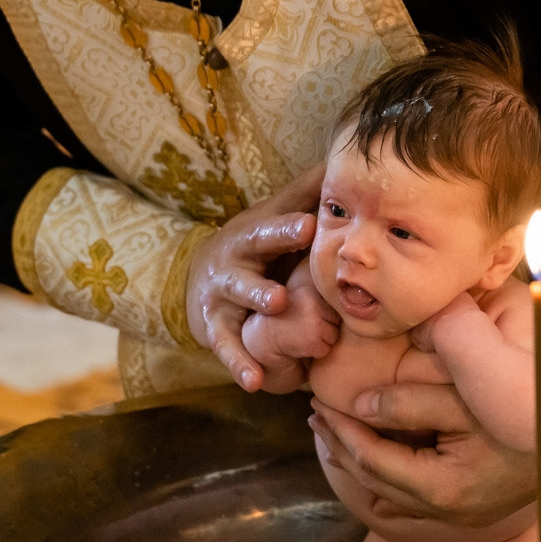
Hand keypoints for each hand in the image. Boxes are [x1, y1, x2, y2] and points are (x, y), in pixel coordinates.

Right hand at [187, 164, 324, 390]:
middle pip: (247, 268)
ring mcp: (221, 297)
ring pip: (237, 302)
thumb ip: (306, 194)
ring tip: (273, 313)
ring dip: (254, 306)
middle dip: (264, 277)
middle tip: (283, 292)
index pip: (271, 230)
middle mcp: (233, 263)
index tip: (310, 226)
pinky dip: (239, 364)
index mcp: (252, 236)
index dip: (288, 228)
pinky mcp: (215, 328)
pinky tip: (254, 382)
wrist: (198, 275)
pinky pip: (227, 348)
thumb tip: (342, 159)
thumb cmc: (255, 243)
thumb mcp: (273, 216)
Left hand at [309, 382, 540, 531]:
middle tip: (317, 415)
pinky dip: (378, 470)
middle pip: (376, 481)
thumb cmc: (525, 399)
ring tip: (332, 428)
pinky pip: (404, 496)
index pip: (376, 460)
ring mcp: (457, 513)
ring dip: (356, 457)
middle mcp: (450, 508)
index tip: (324, 403)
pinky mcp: (461, 510)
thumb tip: (366, 395)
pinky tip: (364, 445)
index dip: (346, 430)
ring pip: (387, 491)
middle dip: (343, 445)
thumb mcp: (474, 390)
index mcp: (448, 485)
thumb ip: (419, 393)